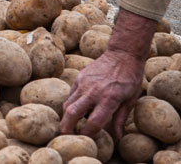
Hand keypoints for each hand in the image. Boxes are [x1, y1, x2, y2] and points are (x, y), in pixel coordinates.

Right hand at [60, 8, 157, 137]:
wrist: (122, 55)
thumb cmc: (130, 79)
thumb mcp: (130, 101)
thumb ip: (120, 119)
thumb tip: (117, 137)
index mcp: (108, 99)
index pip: (93, 122)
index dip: (88, 134)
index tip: (87, 140)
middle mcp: (93, 91)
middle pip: (72, 113)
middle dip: (66, 127)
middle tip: (64, 136)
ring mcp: (84, 83)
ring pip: (68, 103)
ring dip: (67, 116)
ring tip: (70, 124)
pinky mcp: (79, 77)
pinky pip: (72, 94)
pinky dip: (72, 103)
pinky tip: (78, 107)